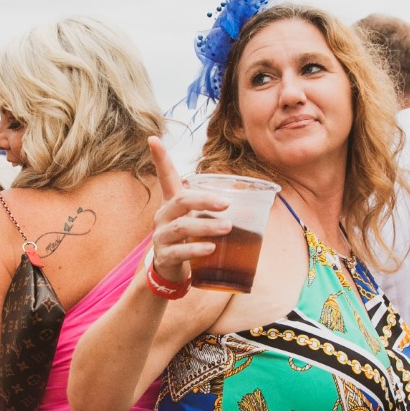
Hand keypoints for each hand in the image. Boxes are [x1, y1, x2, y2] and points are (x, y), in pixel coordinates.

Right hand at [145, 136, 231, 284]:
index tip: (152, 138)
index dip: (159, 158)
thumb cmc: (188, 239)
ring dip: (207, 226)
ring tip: (228, 227)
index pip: (165, 176)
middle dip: (204, 200)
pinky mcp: (165, 256)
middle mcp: (163, 216)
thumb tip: (257, 198)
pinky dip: (196, 249)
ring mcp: (162, 236)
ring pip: (182, 226)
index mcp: (172, 203)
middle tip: (227, 203)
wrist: (170, 271)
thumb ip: (215, 208)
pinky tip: (211, 248)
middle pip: (181, 200)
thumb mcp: (196, 219)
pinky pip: (180, 251)